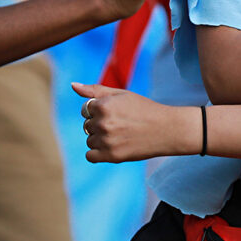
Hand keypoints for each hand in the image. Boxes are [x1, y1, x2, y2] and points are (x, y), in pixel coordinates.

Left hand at [73, 81, 195, 162]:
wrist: (167, 129)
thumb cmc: (144, 109)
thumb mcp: (121, 94)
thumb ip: (95, 90)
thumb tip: (73, 85)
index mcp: (103, 105)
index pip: (86, 110)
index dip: (101, 111)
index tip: (117, 113)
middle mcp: (102, 123)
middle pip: (87, 126)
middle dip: (100, 125)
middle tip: (122, 125)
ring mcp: (106, 140)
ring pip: (89, 140)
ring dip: (100, 139)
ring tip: (121, 135)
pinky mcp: (111, 156)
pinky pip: (90, 156)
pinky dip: (99, 153)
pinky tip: (114, 146)